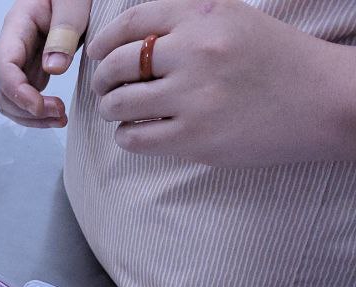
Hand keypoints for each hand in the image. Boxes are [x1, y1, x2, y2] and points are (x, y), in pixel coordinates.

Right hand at [0, 0, 90, 127]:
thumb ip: (64, 29)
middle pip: (0, 89)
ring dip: (30, 117)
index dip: (17, 93)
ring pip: (8, 100)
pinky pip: (23, 99)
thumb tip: (53, 69)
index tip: (40, 107)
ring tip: (60, 119)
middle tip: (58, 113)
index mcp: (17, 26)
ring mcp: (19, 60)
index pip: (3, 67)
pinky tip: (56, 115)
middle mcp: (12, 47)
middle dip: (25, 109)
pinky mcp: (31, 70)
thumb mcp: (73, 0)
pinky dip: (36, 113)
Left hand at [87, 0, 355, 164]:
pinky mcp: (194, 137)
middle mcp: (197, 50)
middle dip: (102, 80)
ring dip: (111, 110)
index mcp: (205, 15)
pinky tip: (138, 131)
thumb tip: (124, 39)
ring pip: (119, 104)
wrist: (324, 102)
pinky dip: (127, 135)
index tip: (96, 54)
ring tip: (121, 111)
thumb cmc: (277, 61)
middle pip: (117, 65)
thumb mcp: (234, 20)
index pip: (132, 22)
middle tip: (106, 89)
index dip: (104, 41)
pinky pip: (134, 138)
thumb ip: (184, 22)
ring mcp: (194, 95)